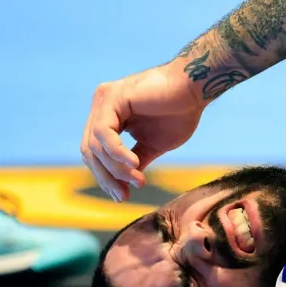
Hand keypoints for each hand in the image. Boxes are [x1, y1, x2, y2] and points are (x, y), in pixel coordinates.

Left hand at [81, 65, 205, 200]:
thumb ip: (135, 160)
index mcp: (108, 117)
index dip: (106, 177)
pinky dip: (116, 153)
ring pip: (95, 146)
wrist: (195, 89)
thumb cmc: (179, 112)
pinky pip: (104, 133)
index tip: (122, 196)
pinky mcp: (111, 98)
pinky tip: (134, 164)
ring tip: (137, 180)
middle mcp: (101, 107)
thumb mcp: (152, 145)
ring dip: (115, 169)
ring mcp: (104, 101)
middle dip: (106, 177)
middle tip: (123, 196)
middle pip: (90, 152)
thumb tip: (125, 183)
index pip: (96, 153)